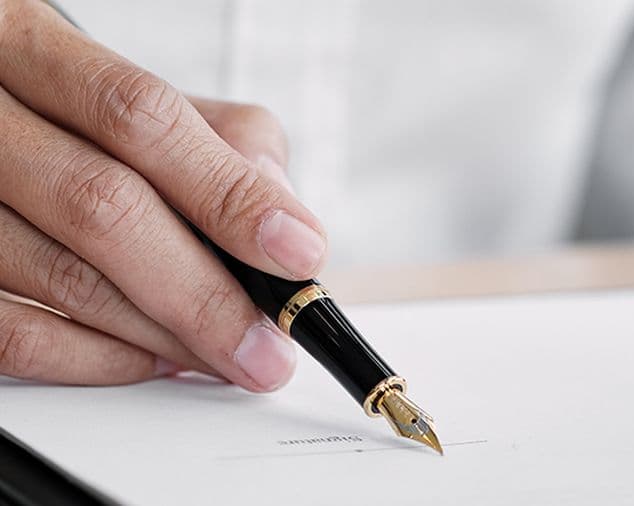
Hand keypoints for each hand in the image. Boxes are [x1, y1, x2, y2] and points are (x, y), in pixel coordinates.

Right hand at [0, 1, 327, 390]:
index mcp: (33, 52)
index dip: (228, 194)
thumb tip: (280, 219)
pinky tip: (153, 357)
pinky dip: (98, 359)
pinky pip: (16, 334)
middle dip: (204, 293)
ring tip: (225, 354)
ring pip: (64, 280)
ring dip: (162, 335)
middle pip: (102, 207)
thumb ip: (220, 143)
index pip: (140, 118)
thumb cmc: (72, 114)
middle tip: (266, 346)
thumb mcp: (140, 95)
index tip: (298, 252)